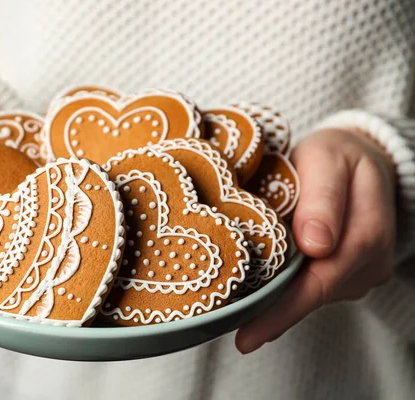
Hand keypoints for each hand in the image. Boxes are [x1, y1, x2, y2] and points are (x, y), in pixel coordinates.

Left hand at [236, 128, 395, 352]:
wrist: (358, 159)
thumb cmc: (337, 156)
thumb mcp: (327, 159)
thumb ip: (323, 197)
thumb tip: (315, 245)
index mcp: (367, 230)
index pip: (321, 279)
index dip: (284, 310)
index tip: (250, 333)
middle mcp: (370, 260)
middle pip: (315, 295)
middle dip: (274, 317)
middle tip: (236, 336)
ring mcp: (362, 271)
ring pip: (314, 295)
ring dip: (279, 304)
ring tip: (239, 310)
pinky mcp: (349, 273)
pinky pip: (316, 287)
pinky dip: (288, 291)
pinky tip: (262, 293)